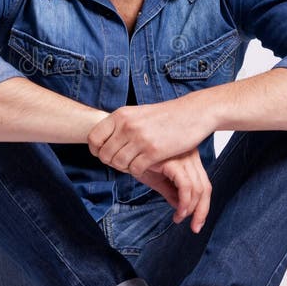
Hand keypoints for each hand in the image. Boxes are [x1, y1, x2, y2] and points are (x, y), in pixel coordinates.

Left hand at [87, 97, 213, 175]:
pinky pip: (135, 169)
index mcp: (121, 115)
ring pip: (119, 164)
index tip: (106, 153)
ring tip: (135, 163)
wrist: (193, 113)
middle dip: (112, 162)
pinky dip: (138, 171)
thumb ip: (121, 125)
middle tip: (124, 161)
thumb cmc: (166, 116)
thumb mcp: (138, 113)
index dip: (96, 150)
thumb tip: (103, 141)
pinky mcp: (154, 151)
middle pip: (105, 155)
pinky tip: (146, 166)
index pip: (93, 138)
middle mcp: (127, 126)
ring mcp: (140, 138)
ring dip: (125, 168)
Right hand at [134, 148, 211, 233]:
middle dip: (201, 211)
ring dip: (190, 209)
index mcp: (190, 157)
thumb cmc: (139, 162)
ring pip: (197, 189)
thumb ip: (172, 192)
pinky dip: (185, 203)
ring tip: (178, 218)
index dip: (204, 206)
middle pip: (205, 187)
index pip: (205, 184)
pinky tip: (178, 212)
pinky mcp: (174, 162)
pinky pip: (186, 187)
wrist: (123, 152)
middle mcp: (190, 155)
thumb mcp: (159, 180)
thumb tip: (182, 209)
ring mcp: (183, 157)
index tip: (198, 222)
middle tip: (195, 227)